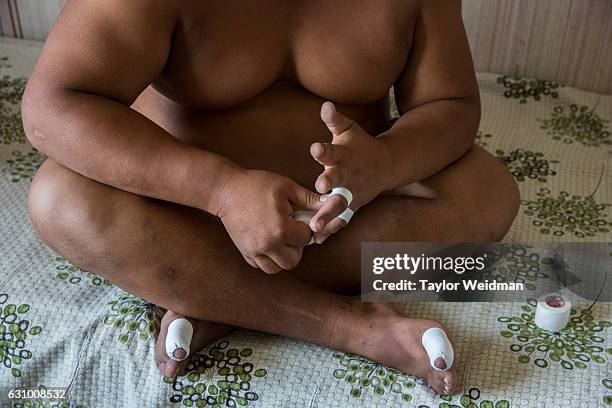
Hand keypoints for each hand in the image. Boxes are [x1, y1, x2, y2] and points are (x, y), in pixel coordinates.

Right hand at [217, 169, 321, 273]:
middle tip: (293, 232)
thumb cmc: (257, 185)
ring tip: (282, 240)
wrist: (226, 191)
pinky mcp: (245, 252)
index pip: (306, 238)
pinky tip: (270, 244)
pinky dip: (269, 259)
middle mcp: (268, 244)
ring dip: (284, 257)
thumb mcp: (286, 186)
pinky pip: (262, 266)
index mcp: (281, 228)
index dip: (307, 228)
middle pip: (294, 260)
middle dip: (298, 248)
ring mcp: (255, 251)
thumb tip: (331, 202)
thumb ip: (309, 199)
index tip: (300, 219)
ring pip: (278, 268)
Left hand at [309, 102, 390, 242]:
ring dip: (328, 215)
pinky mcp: (352, 206)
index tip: (315, 148)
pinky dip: (331, 230)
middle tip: (320, 186)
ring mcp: (351, 193)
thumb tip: (325, 104)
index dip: (324, 150)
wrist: (387, 165)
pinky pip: (341, 220)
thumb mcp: (349, 130)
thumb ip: (335, 120)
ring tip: (315, 226)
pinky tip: (317, 240)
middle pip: (338, 181)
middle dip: (329, 183)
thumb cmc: (361, 145)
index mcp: (343, 156)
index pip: (332, 151)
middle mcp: (347, 176)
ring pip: (339, 205)